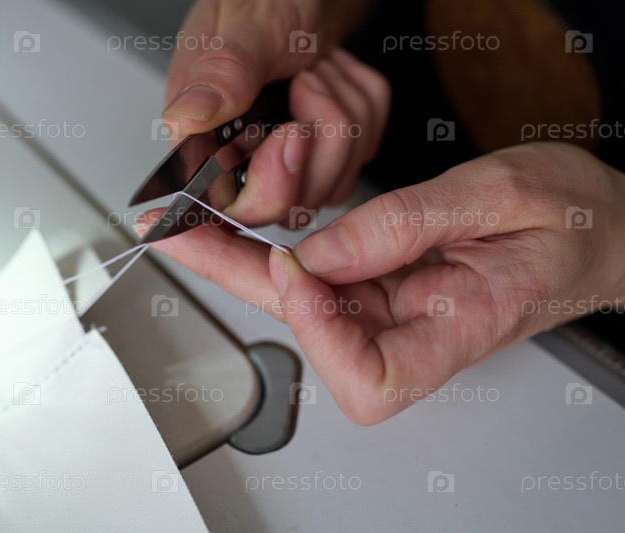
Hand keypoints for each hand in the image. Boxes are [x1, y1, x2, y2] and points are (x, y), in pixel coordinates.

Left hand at [140, 143, 624, 423]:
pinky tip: (241, 223)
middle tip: (181, 232)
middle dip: (236, 280)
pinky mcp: (383, 286)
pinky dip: (273, 250)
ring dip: (240, 262)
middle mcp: (416, 333)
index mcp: (461, 330)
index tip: (300, 266)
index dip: (323, 332)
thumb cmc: (575, 217)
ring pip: (301, 304)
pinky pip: (318, 276)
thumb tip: (320, 252)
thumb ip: (408, 223)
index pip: (372, 378)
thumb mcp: (502, 193)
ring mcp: (395, 312)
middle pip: (311, 336)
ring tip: (194, 218)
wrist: (598, 226)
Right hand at [163, 0, 388, 224]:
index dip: (271, 185)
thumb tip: (186, 120)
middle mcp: (242, 162)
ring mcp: (289, 167)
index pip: (231, 208)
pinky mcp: (328, 159)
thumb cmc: (267, 0)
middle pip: (293, 204)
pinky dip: (365, 106)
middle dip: (320, 138)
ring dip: (346, 114)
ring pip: (336, 184)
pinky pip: (365, 154)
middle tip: (307, 81)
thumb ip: (221, 73)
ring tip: (318, 68)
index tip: (294, 133)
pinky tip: (336, 76)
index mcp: (205, 140)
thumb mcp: (244, 26)